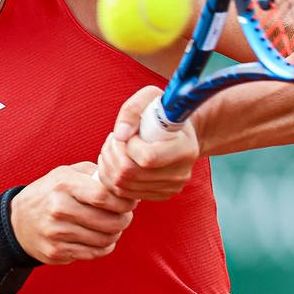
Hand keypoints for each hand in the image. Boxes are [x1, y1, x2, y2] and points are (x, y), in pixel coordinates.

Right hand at [10, 164, 138, 264]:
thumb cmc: (49, 193)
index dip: (124, 201)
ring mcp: (56, 232)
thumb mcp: (66, 174)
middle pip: (108, 221)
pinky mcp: (56, 252)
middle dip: (124, 220)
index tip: (130, 202)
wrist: (18, 221)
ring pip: (104, 239)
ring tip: (113, 227)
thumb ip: (94, 174)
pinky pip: (93, 253)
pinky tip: (102, 239)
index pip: (104, 196)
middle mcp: (58, 208)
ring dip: (115, 234)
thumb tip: (123, 184)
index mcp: (63, 184)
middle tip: (125, 216)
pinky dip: (104, 247)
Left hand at [97, 85, 199, 200]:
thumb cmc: (163, 112)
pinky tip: (115, 161)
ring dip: (109, 165)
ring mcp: (170, 188)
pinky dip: (111, 178)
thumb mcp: (150, 97)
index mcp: (185, 149)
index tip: (129, 133)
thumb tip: (120, 135)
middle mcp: (181, 173)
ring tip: (113, 148)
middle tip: (113, 139)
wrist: (178, 133)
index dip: (129, 145)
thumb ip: (132, 110)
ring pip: (123, 186)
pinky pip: (124, 193)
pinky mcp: (159, 195)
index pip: (147, 158)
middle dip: (113, 154)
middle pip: (131, 174)